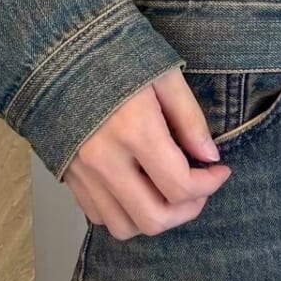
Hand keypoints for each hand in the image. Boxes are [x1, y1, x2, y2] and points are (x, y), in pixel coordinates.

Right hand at [64, 70, 229, 240]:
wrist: (60, 53)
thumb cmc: (118, 56)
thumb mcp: (164, 75)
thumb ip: (190, 119)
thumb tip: (211, 157)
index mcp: (134, 129)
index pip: (179, 185)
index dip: (209, 184)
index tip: (220, 170)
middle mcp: (105, 159)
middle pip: (153, 218)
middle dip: (187, 210)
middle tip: (200, 189)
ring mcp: (83, 173)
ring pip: (125, 226)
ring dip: (155, 217)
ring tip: (170, 191)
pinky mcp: (69, 178)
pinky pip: (100, 217)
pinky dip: (126, 212)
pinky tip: (140, 187)